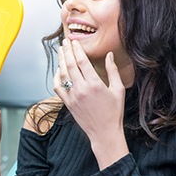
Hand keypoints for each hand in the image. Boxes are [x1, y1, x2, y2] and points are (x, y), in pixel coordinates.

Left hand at [53, 39, 128, 168]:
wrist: (104, 133)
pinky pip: (58, 87)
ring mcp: (73, 97)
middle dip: (67, 51)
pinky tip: (58, 70)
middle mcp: (81, 89)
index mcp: (95, 84)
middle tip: (65, 41)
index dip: (77, 49)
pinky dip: (56, 77)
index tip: (74, 42)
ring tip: (61, 51)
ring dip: (61, 61)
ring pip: (63, 74)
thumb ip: (113, 71)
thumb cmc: (114, 112)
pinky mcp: (68, 104)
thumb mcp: (118, 90)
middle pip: (70, 65)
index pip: (82, 61)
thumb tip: (109, 55)